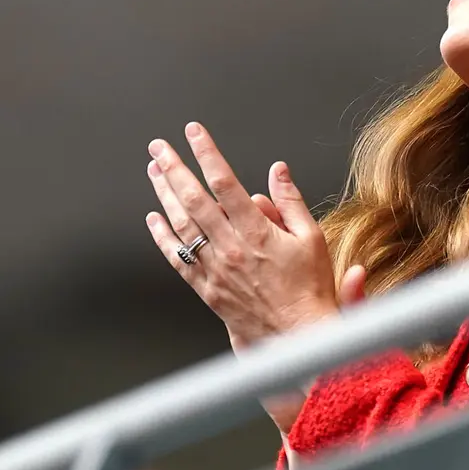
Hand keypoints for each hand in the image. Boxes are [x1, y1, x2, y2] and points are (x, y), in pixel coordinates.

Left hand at [145, 121, 341, 348]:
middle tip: (159, 148)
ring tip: (154, 172)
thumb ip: (291, 202)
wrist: (297, 336)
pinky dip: (163, 237)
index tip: (195, 133)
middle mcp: (230, 249)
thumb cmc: (310, 289)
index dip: (208, 154)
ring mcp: (215, 269)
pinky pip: (178, 259)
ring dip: (164, 195)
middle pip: (194, 200)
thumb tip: (277, 171)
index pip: (226, 183)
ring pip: (181, 226)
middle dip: (174, 169)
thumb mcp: (313, 238)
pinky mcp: (207, 288)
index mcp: (257, 232)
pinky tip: (154, 219)